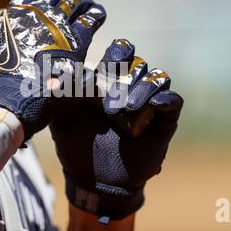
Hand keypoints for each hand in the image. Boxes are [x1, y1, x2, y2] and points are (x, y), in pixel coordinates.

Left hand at [0, 0, 105, 139]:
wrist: (12, 95)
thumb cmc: (44, 96)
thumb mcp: (76, 89)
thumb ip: (87, 77)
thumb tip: (92, 75)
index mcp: (75, 41)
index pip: (91, 18)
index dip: (96, 14)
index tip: (97, 13)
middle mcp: (57, 24)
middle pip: (73, 2)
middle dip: (82, 2)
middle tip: (82, 3)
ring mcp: (35, 16)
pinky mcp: (14, 15)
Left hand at [49, 39, 182, 220]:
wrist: (96, 178)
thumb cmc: (77, 143)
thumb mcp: (63, 117)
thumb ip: (62, 95)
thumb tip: (57, 76)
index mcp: (108, 78)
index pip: (119, 52)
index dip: (117, 52)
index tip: (108, 62)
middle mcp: (131, 84)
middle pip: (138, 63)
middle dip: (124, 76)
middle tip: (109, 103)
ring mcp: (149, 101)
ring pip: (156, 78)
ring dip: (142, 88)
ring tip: (126, 107)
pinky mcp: (164, 119)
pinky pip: (173, 101)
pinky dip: (165, 98)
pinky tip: (154, 104)